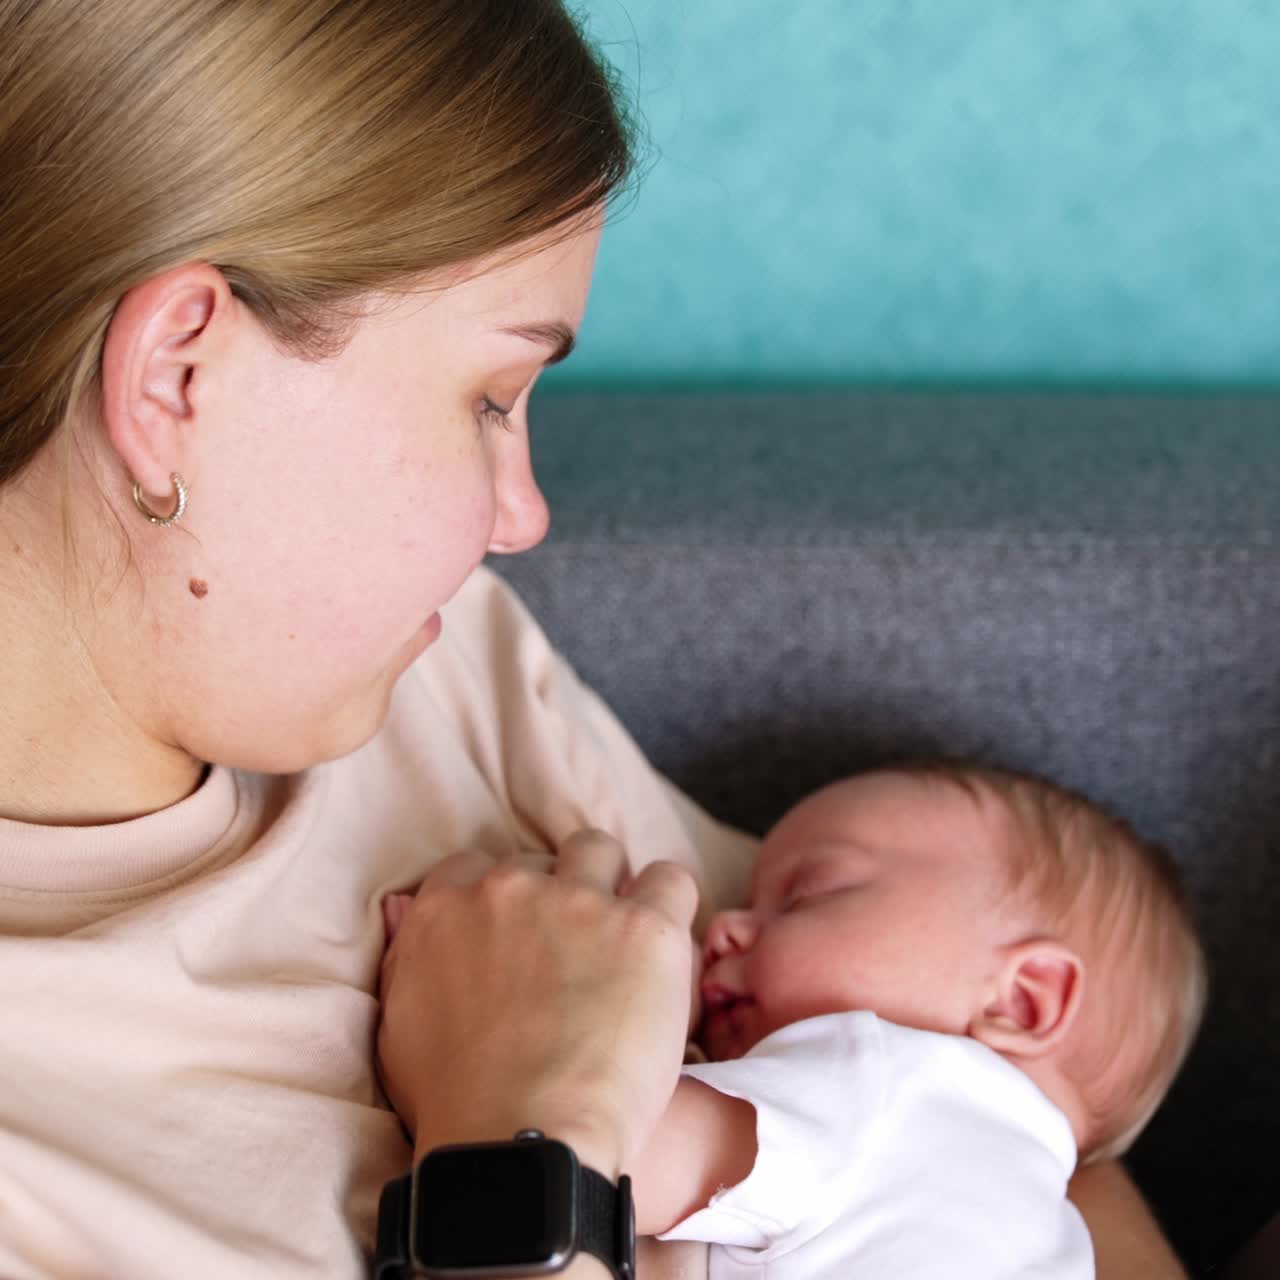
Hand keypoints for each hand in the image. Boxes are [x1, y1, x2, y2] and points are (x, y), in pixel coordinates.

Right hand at [377, 831, 699, 1175]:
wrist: (519, 1142)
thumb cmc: (456, 1104)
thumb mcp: (400, 1027)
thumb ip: (415, 966)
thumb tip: (428, 937)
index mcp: (447, 908)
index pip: (474, 867)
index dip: (501, 899)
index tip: (517, 934)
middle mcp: (511, 888)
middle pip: (543, 859)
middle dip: (557, 894)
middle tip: (572, 950)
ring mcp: (581, 903)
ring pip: (602, 851)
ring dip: (610, 884)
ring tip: (622, 937)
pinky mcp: (644, 928)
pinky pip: (670, 881)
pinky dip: (669, 904)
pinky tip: (664, 947)